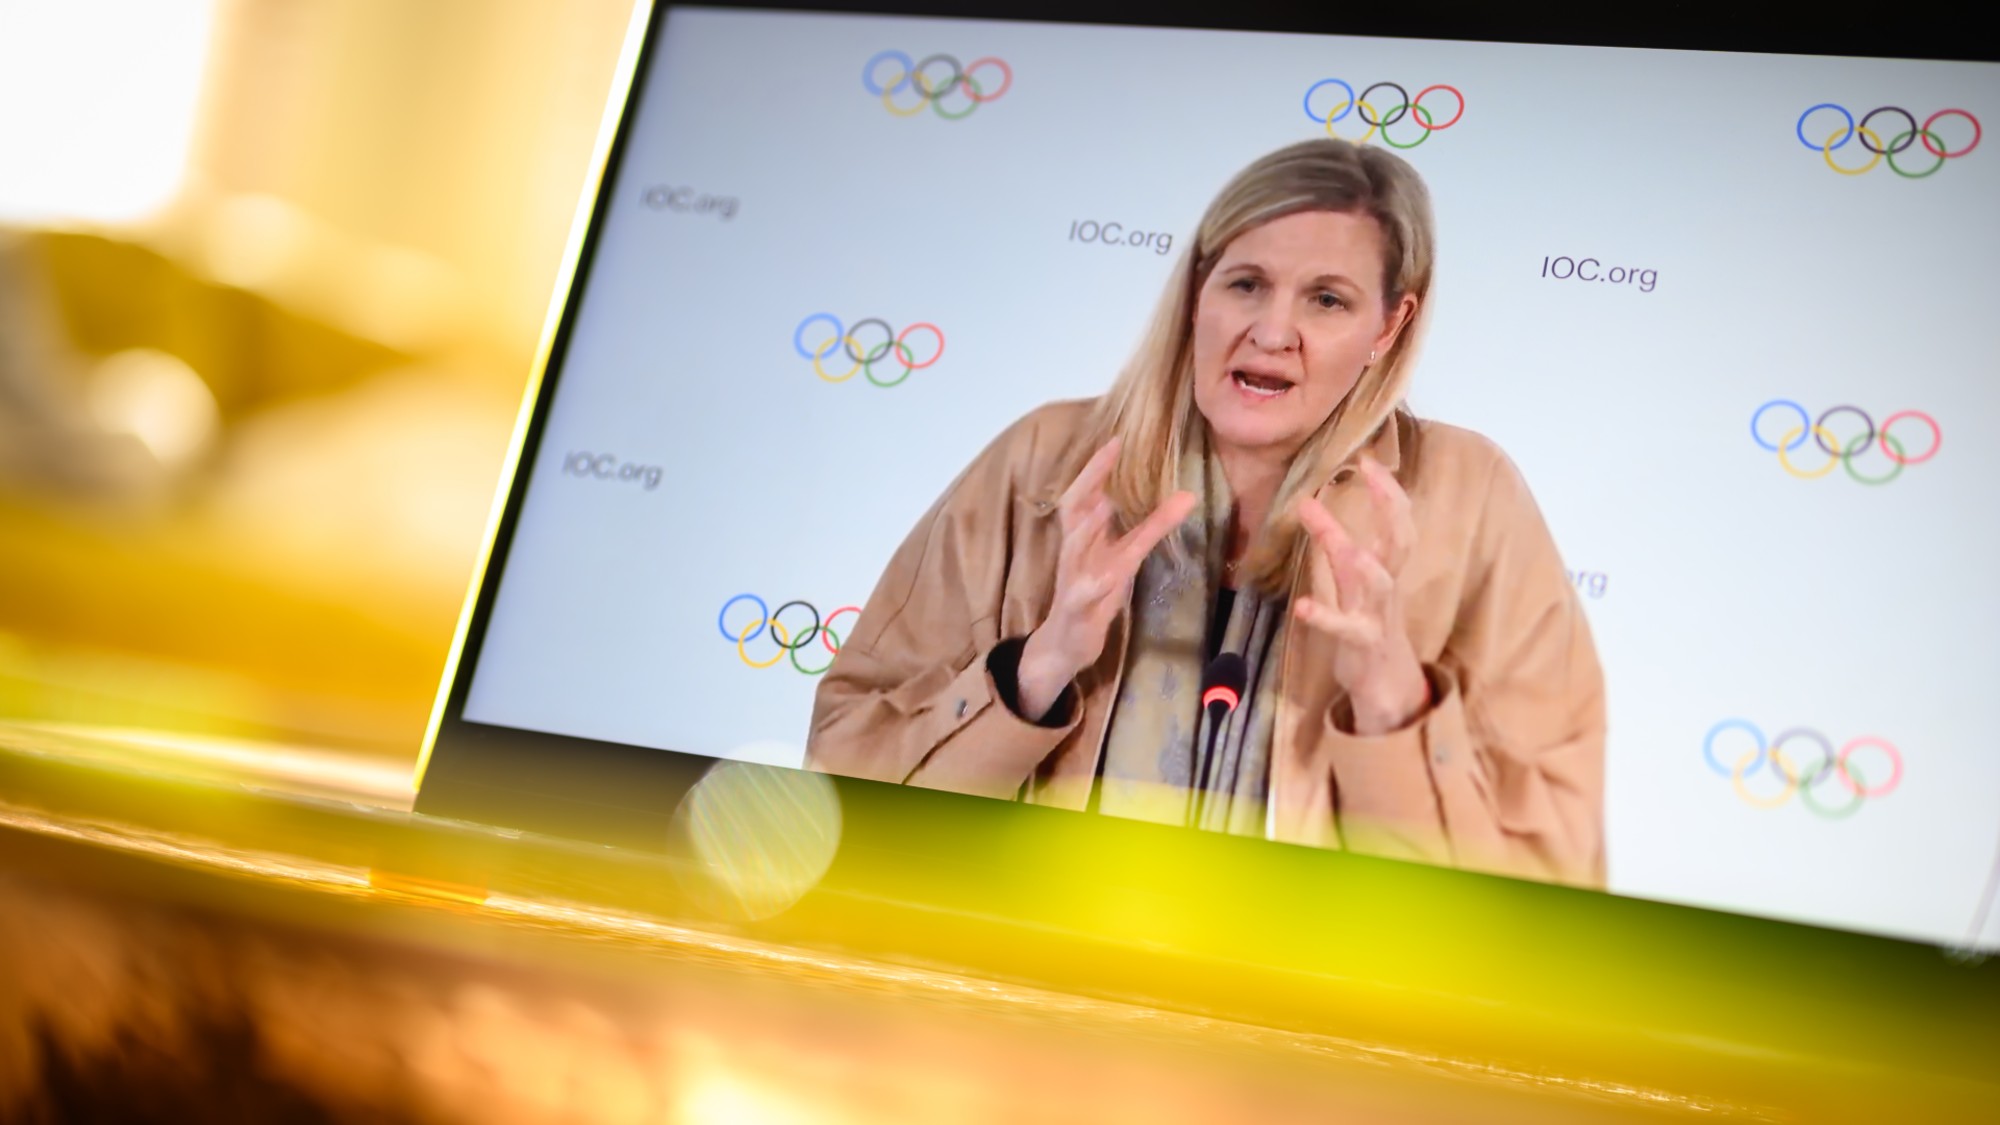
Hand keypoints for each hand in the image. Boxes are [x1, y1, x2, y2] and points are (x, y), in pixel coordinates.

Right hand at [1016, 437, 1196, 720]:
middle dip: (1091, 479)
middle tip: (1109, 450)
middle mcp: (1074, 552)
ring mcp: (1073, 579)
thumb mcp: (1119, 560)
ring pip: (1075, 548)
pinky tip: (1103, 579)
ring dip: (1088, 526)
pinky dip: (1092, 585)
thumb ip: (1140, 530)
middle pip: (1075, 508)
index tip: (1116, 439)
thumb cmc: (1093, 596)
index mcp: (1083, 538)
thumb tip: (1175, 499)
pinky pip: (1083, 595)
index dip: (1097, 468)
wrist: (1064, 645)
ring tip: (1104, 503)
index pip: (1086, 493)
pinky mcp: (1077, 610)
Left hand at [1293, 456, 1428, 735]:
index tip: (1370, 458)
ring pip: (1373, 579)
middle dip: (1387, 504)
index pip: (1398, 522)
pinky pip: (1345, 628)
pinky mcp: (1361, 643)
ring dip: (1353, 552)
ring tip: (1329, 529)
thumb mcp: (1355, 584)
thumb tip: (1314, 508)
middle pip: (1398, 540)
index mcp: (1387, 570)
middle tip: (1367, 470)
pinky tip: (1301, 607)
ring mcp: (1377, 614)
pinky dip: (1324, 616)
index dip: (1389, 490)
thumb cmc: (1367, 626)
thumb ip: (1338, 549)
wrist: (1386, 686)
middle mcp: (1387, 586)